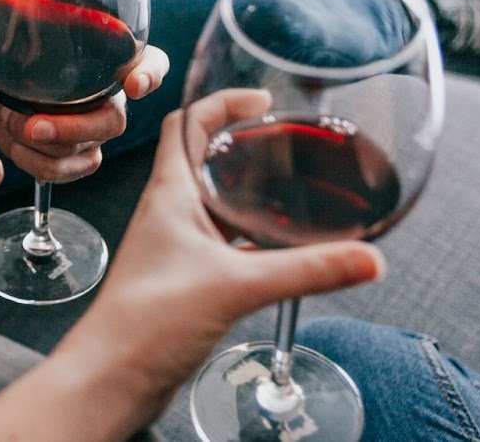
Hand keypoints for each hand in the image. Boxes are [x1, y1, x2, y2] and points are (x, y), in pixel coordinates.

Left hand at [0, 0, 169, 184]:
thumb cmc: (17, 40)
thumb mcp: (0, 16)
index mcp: (110, 54)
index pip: (152, 62)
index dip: (151, 74)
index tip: (135, 83)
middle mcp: (109, 94)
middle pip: (113, 120)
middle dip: (75, 128)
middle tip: (32, 124)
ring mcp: (93, 128)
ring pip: (88, 151)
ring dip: (47, 148)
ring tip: (9, 127)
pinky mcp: (74, 154)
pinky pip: (68, 171)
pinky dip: (38, 165)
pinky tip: (14, 146)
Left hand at [59, 91, 384, 415]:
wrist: (112, 380)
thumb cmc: (146, 323)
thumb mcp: (237, 285)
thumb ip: (306, 270)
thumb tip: (368, 258)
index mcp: (170, 193)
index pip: (186, 123)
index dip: (222, 102)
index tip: (262, 99)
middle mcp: (170, 212)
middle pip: (205, 158)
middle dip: (245, 144)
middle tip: (290, 144)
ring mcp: (176, 247)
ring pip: (215, 202)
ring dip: (248, 191)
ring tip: (294, 189)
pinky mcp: (185, 280)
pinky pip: (222, 244)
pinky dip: (250, 237)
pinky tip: (281, 250)